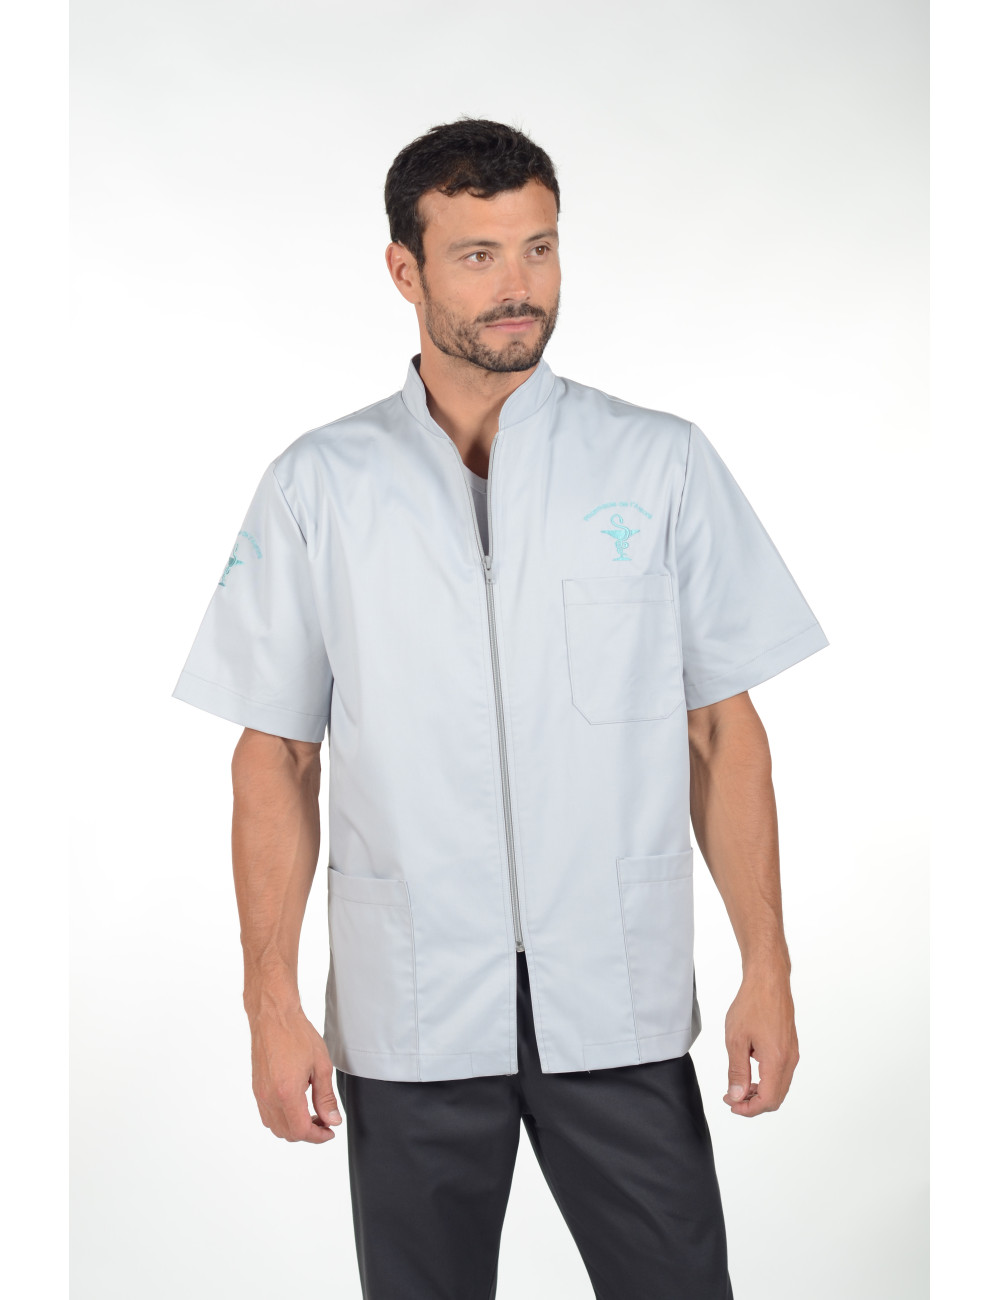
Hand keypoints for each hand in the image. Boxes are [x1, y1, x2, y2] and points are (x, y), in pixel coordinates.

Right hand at [248, 1002, 342, 1142]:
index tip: (330, 1131)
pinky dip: (282, 1118)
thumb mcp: (321, 1065)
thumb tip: (332, 1120)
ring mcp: (260, 1094)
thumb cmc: (297, 1035)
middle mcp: (269, 1097)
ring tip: (312, 1113)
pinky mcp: (256, 1089)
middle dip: (308, 1133)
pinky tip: (297, 1104)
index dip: (318, 1136)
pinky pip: (267, 1115)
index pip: (301, 1131)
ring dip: (294, 1127)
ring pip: (275, 1127)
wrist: (273, 1016)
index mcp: (286, 1093)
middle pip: (287, 1133)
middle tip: (325, 1121)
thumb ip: (326, 1097)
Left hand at [722, 964, 798, 1116]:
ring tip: (738, 1083)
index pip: (767, 1100)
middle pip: (776, 1097)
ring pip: (780, 1086)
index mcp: (776, 1061)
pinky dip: (766, 1079)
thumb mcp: (736, 1039)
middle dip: (753, 1103)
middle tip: (732, 1096)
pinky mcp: (791, 1046)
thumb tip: (737, 1095)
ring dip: (760, 1091)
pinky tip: (749, 1067)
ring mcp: (792, 1053)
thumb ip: (737, 1070)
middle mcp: (789, 1060)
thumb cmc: (752, 1004)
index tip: (731, 1103)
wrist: (769, 980)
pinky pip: (782, 1072)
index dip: (748, 1109)